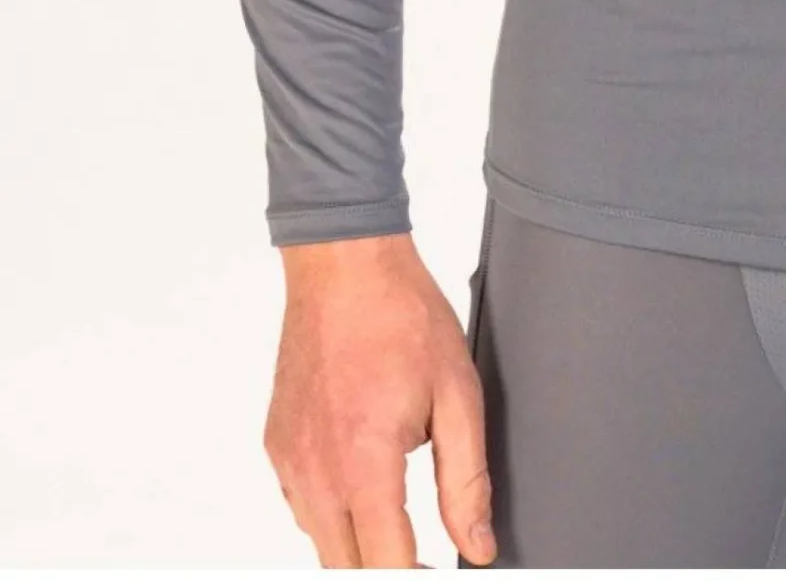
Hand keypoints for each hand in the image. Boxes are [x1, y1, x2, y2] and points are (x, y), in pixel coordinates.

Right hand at [263, 232, 497, 568]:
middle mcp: (316, 472)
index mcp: (364, 463)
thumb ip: (466, 481)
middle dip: (387, 572)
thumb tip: (478, 547)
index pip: (385, 568)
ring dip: (358, 549)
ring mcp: (289, 461)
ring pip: (320, 544)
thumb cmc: (401, 315)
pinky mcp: (277, 446)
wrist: (345, 265)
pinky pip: (302, 508)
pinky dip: (332, 515)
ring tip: (400, 526)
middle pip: (345, 569)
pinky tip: (363, 487)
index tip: (441, 572)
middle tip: (426, 562)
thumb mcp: (458, 395)